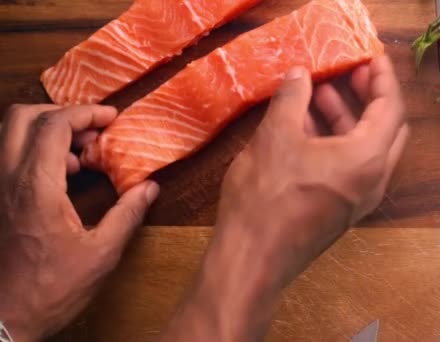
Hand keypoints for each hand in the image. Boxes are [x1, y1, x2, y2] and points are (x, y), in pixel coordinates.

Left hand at [0, 104, 158, 340]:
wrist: (3, 318)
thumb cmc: (50, 289)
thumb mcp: (100, 254)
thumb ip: (127, 215)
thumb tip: (149, 188)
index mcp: (36, 188)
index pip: (55, 124)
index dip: (86, 113)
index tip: (111, 118)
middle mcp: (7, 179)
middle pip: (24, 116)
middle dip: (62, 113)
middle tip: (92, 129)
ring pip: (11, 132)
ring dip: (46, 130)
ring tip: (78, 153)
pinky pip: (9, 155)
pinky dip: (35, 149)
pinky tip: (60, 175)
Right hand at [161, 55, 406, 340]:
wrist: (252, 260)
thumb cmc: (267, 200)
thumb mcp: (276, 137)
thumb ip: (292, 98)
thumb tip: (299, 75)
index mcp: (367, 160)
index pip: (390, 108)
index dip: (382, 77)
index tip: (371, 57)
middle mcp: (372, 181)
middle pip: (384, 128)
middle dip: (369, 97)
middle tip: (350, 73)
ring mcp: (357, 199)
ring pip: (365, 148)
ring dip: (347, 119)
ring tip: (319, 94)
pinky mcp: (339, 210)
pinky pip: (349, 167)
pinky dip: (336, 142)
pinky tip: (305, 127)